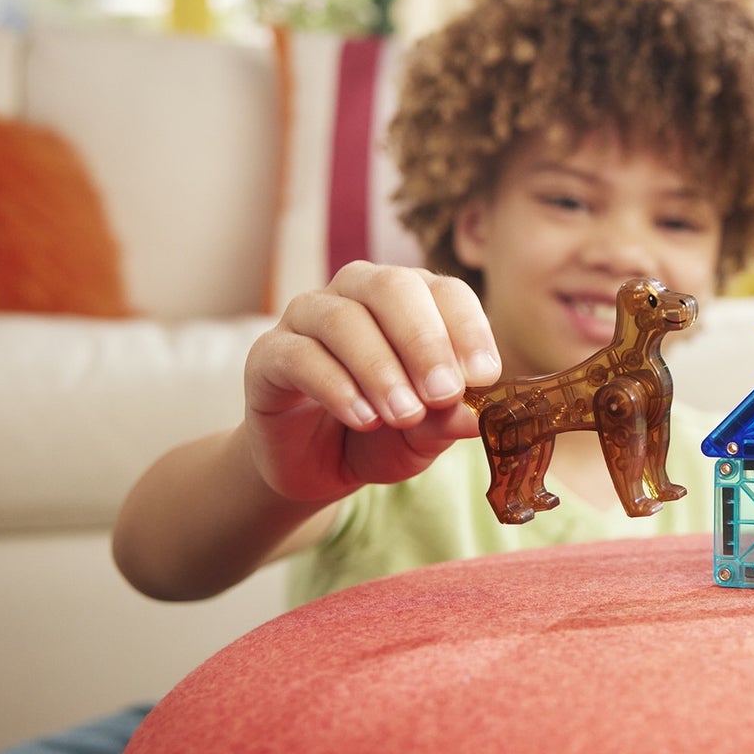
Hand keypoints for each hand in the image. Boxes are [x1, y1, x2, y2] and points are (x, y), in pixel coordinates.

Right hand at [243, 262, 501, 504]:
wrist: (315, 466)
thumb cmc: (381, 435)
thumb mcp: (426, 434)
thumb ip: (449, 419)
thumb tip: (480, 416)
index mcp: (412, 300)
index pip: (446, 292)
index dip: (468, 329)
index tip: (484, 377)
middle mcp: (358, 293)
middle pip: (392, 287)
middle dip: (424, 341)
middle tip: (444, 393)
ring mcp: (308, 317)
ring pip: (344, 318)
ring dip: (381, 368)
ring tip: (405, 415)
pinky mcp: (269, 354)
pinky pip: (301, 354)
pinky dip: (337, 387)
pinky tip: (363, 418)